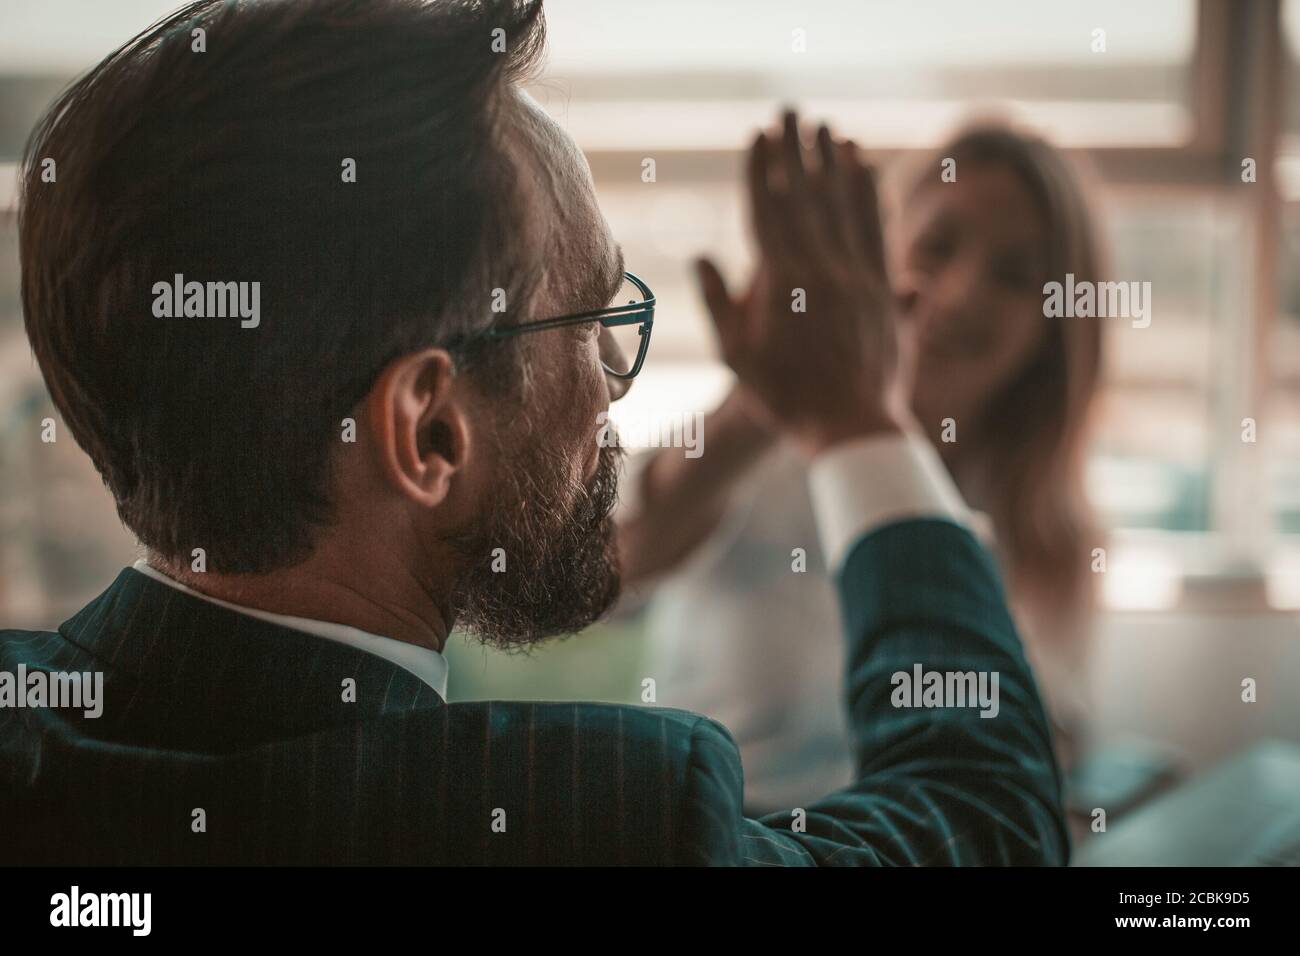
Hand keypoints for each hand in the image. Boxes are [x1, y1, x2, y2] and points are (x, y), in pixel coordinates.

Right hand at [697, 110, 913, 455]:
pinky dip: (870, 194)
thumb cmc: (785, 400)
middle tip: (790, 111)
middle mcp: (823, 270)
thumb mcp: (737, 358)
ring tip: (828, 128)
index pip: (767, 212)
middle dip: (796, 150)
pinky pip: (876, 228)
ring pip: (845, 205)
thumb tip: (702, 256)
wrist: (850, 427)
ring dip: (835, 162)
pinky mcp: (883, 287)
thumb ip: (720, 304)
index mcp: (782, 284)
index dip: (761, 170)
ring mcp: (857, 276)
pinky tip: (866, 169)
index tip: (757, 135)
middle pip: (806, 196)